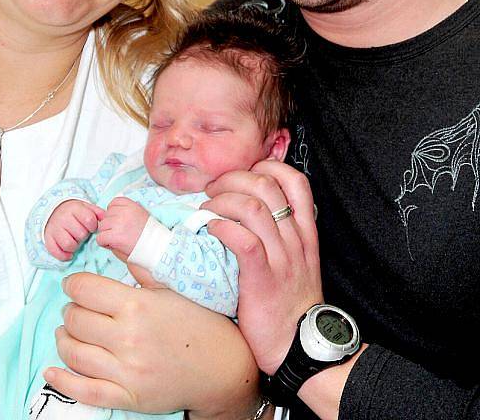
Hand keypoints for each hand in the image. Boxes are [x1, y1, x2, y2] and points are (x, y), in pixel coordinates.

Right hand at [45, 200, 102, 260]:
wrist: (53, 211)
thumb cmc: (74, 212)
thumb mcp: (86, 207)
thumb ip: (97, 212)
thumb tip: (105, 218)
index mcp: (74, 208)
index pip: (89, 220)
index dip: (93, 226)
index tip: (91, 227)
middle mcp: (63, 218)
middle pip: (80, 234)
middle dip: (84, 236)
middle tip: (82, 234)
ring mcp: (54, 229)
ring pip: (68, 244)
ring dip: (75, 246)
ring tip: (75, 242)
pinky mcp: (48, 239)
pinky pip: (56, 251)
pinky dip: (64, 256)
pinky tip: (69, 253)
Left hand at [45, 274, 259, 419]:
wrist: (223, 368)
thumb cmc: (200, 323)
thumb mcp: (172, 287)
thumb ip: (139, 267)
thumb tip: (112, 241)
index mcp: (138, 306)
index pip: (85, 289)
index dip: (73, 284)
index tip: (74, 284)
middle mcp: (128, 338)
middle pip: (76, 320)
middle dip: (70, 310)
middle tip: (76, 307)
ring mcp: (126, 372)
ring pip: (74, 353)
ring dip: (64, 339)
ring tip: (68, 332)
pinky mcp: (127, 398)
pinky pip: (84, 391)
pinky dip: (62, 381)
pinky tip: (52, 371)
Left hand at [96, 197, 149, 256]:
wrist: (156, 247)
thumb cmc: (148, 233)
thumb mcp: (140, 213)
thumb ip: (126, 210)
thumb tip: (107, 213)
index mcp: (131, 205)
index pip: (113, 203)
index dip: (114, 213)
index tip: (120, 222)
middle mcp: (124, 212)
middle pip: (106, 216)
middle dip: (110, 225)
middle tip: (121, 233)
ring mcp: (118, 224)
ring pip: (102, 227)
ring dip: (107, 234)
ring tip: (119, 239)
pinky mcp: (115, 236)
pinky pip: (100, 238)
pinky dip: (104, 243)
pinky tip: (114, 245)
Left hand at [203, 159, 321, 373]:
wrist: (301, 346)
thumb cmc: (290, 304)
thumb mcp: (296, 262)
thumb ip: (281, 236)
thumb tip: (249, 211)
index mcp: (304, 232)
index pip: (296, 181)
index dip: (268, 166)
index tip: (245, 172)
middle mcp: (294, 239)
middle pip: (266, 185)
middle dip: (234, 178)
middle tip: (213, 188)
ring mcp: (280, 257)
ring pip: (252, 207)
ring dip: (222, 200)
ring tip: (207, 208)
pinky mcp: (262, 278)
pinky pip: (243, 240)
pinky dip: (222, 227)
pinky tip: (210, 230)